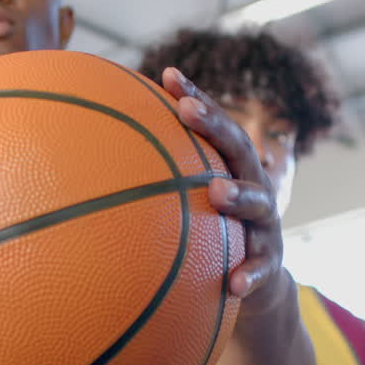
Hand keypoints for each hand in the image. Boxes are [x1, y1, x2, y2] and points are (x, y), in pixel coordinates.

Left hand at [162, 67, 291, 314]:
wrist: (257, 288)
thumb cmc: (213, 236)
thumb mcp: (193, 208)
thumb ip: (160, 185)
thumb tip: (95, 163)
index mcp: (232, 171)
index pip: (216, 128)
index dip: (197, 99)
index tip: (168, 76)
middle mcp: (254, 189)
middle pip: (240, 150)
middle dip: (215, 127)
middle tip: (188, 112)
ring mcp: (266, 226)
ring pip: (259, 205)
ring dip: (240, 195)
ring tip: (218, 191)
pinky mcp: (270, 265)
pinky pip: (261, 270)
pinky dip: (249, 275)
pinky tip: (232, 285)